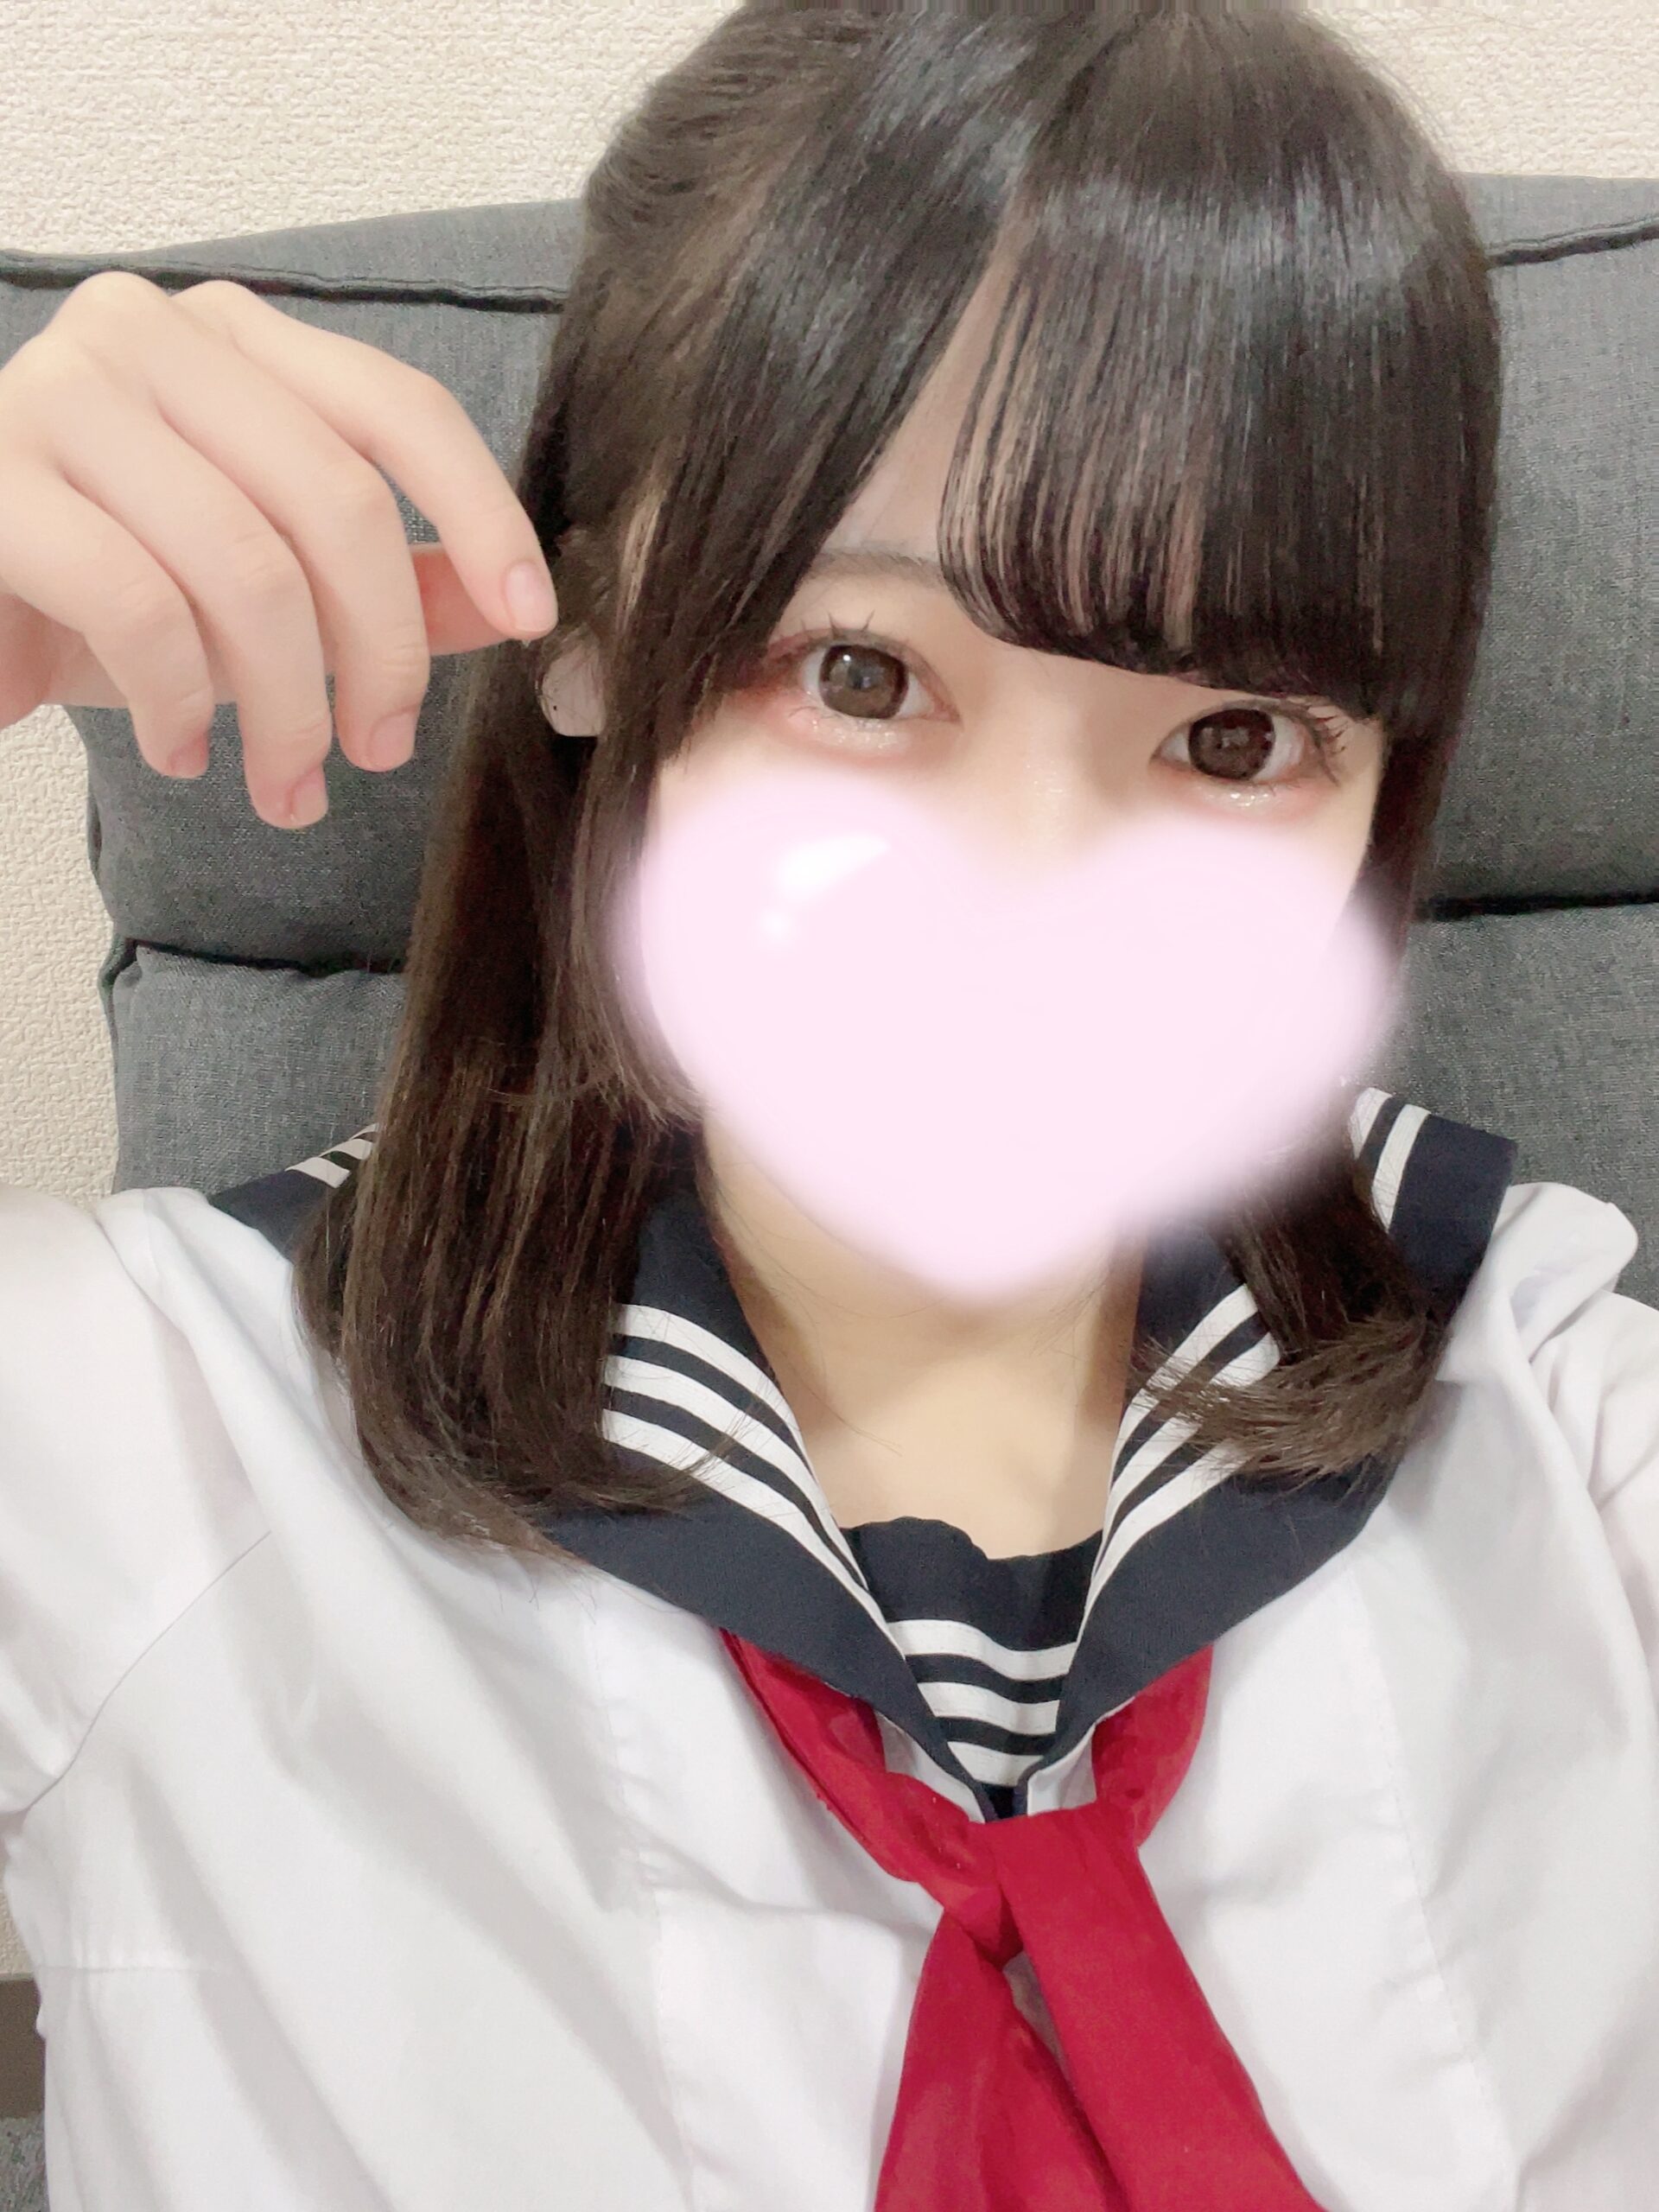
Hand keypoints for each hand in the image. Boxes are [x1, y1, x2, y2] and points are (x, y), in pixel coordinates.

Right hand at [0, 269, 558, 827]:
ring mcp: (60, 394)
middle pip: (337, 501)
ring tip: (284, 786)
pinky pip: (140, 607)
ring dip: (286, 710)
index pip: (398, 406)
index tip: (533, 621)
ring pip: (247, 567)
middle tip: (377, 750)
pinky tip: (181, 751)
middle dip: (381, 655)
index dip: (483, 515)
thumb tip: (507, 610)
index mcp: (233, 338)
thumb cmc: (99, 590)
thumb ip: (383, 582)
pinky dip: (181, 703)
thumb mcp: (257, 587)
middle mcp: (147, 334)